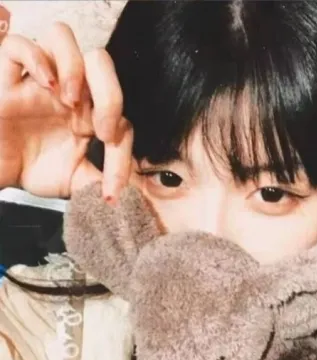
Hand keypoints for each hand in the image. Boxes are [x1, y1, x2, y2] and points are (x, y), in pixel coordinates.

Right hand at [0, 22, 132, 199]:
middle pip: (100, 62)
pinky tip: (42, 85)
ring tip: (68, 100)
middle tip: (100, 130)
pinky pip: (18, 45)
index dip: (121, 157)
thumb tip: (132, 193)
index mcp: (92, 114)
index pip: (121, 119)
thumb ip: (102, 181)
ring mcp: (40, 81)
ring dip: (73, 68)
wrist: (1, 172)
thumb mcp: (76, 180)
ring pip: (62, 37)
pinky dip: (34, 59)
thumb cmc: (36, 170)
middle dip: (110, 95)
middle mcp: (71, 92)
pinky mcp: (7, 77)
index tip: (111, 189)